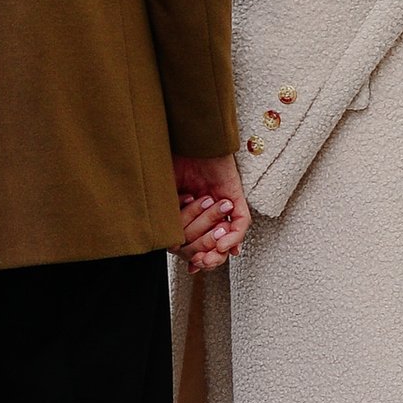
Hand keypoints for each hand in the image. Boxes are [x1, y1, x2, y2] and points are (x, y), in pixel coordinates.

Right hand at [172, 152, 249, 271]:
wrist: (187, 137)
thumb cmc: (170, 159)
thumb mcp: (161, 194)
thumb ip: (165, 217)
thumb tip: (166, 243)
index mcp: (188, 209)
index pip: (194, 240)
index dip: (194, 256)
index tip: (190, 266)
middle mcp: (207, 208)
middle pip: (210, 241)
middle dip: (205, 254)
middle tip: (199, 260)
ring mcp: (222, 202)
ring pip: (227, 234)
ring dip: (219, 249)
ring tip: (210, 256)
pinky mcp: (234, 195)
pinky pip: (241, 222)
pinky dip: (234, 236)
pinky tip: (224, 244)